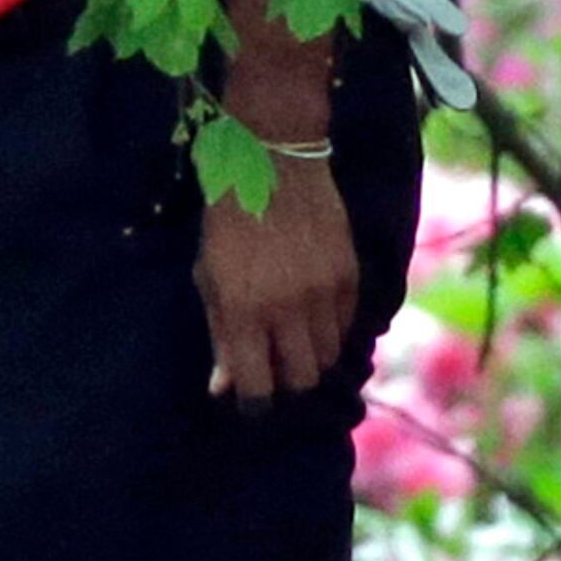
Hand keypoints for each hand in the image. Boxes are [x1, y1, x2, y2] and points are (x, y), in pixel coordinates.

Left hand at [197, 148, 359, 404]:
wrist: (276, 157)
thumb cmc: (228, 215)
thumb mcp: (210, 272)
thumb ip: (220, 332)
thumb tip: (222, 387)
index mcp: (245, 309)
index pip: (258, 387)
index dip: (254, 403)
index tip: (251, 401)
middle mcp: (289, 309)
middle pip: (302, 380)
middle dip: (286, 384)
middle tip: (275, 369)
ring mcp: (325, 293)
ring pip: (328, 358)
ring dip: (310, 358)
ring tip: (293, 340)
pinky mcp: (351, 275)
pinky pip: (348, 326)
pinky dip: (331, 330)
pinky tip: (314, 314)